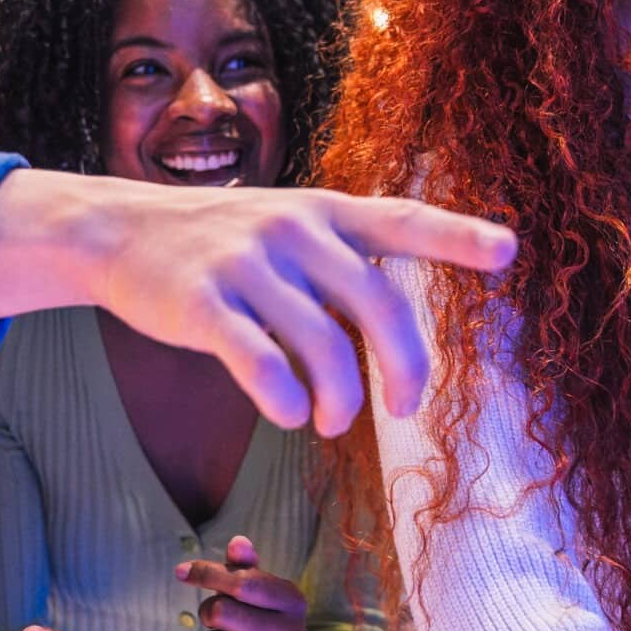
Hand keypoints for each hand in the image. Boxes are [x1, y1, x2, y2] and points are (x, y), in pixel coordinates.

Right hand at [83, 184, 514, 436]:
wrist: (121, 230)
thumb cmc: (223, 243)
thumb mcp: (289, 227)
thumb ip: (345, 264)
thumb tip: (401, 342)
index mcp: (325, 212)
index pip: (404, 219)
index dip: (459, 236)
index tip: (508, 252)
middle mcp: (295, 230)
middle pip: (378, 304)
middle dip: (405, 367)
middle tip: (406, 406)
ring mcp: (248, 264)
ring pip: (324, 347)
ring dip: (340, 401)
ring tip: (331, 419)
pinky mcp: (204, 303)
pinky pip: (261, 365)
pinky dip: (286, 402)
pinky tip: (288, 413)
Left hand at [178, 535, 308, 630]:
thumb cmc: (267, 623)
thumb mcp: (263, 592)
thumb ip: (246, 568)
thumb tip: (237, 542)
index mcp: (292, 600)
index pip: (243, 582)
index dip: (207, 574)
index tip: (182, 572)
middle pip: (221, 612)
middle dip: (208, 612)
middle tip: (215, 617)